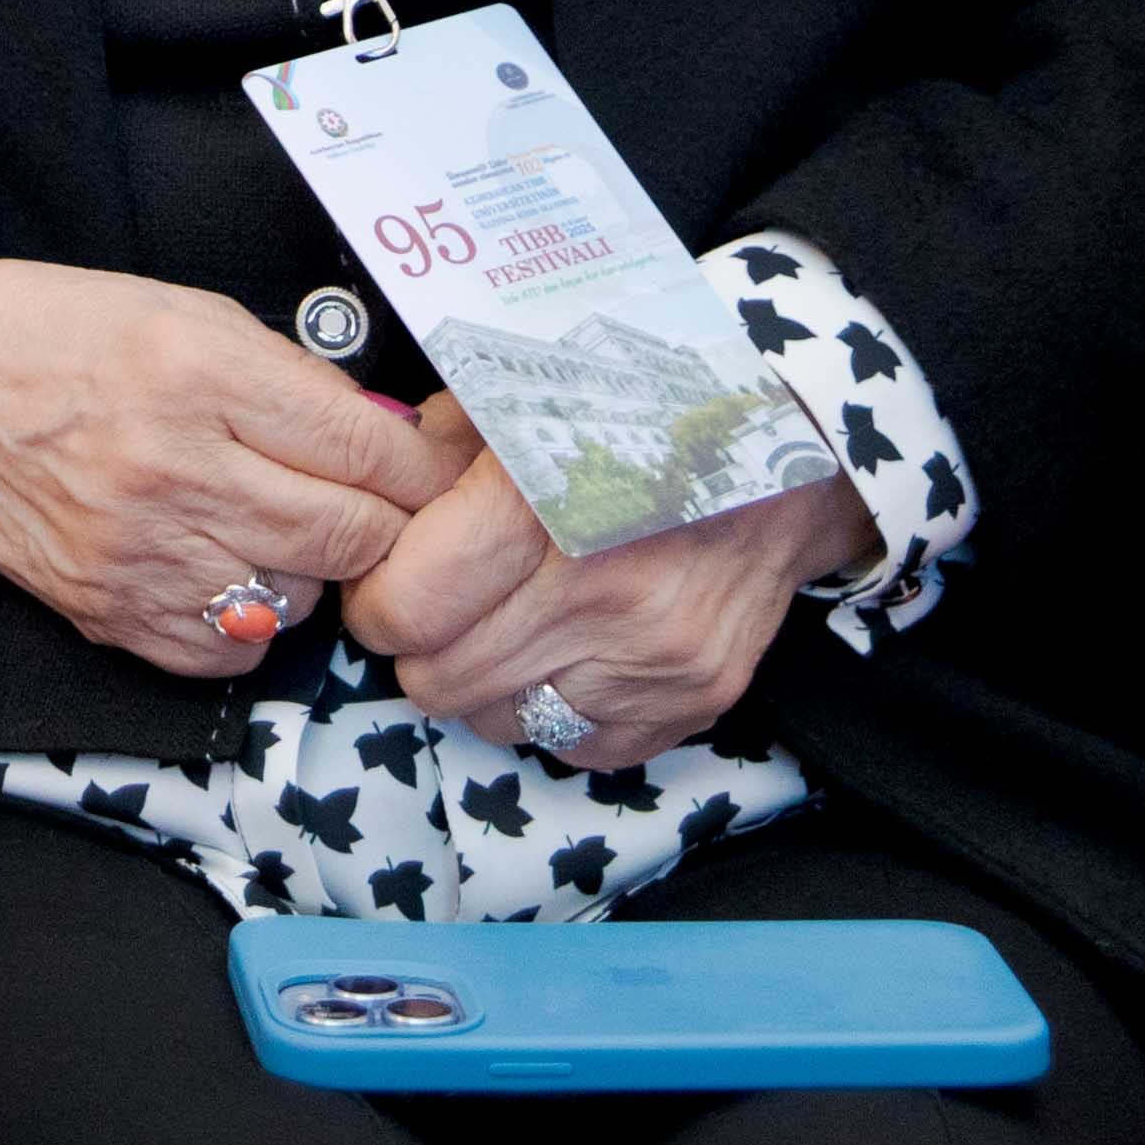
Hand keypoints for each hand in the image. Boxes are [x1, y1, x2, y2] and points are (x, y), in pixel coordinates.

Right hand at [0, 257, 461, 676]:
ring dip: (310, 571)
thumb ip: (290, 380)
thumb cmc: (54, 336)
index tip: (431, 471)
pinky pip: (234, 652)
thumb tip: (388, 443)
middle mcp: (176, 469)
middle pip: (353, 535)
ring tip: (274, 529)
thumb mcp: (184, 314)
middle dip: (383, 525)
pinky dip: (250, 623)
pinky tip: (224, 572)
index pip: (369, 450)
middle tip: (372, 506)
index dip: (423, 468)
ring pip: (302, 599)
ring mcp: (141, 552)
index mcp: (199, 373)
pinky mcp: (109, 611)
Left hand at [343, 396, 881, 768]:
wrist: (782, 450)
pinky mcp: (696, 699)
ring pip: (500, 722)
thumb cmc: (629, 413)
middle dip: (421, 647)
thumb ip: (426, 454)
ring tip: (506, 625)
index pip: (406, 611)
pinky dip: (555, 710)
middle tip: (440, 606)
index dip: (377, 600)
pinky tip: (567, 653)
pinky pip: (578, 746)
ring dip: (485, 684)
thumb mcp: (513, 398)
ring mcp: (654, 657)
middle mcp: (601, 594)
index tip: (387, 579)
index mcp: (541, 505)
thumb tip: (362, 511)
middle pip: (440, 680)